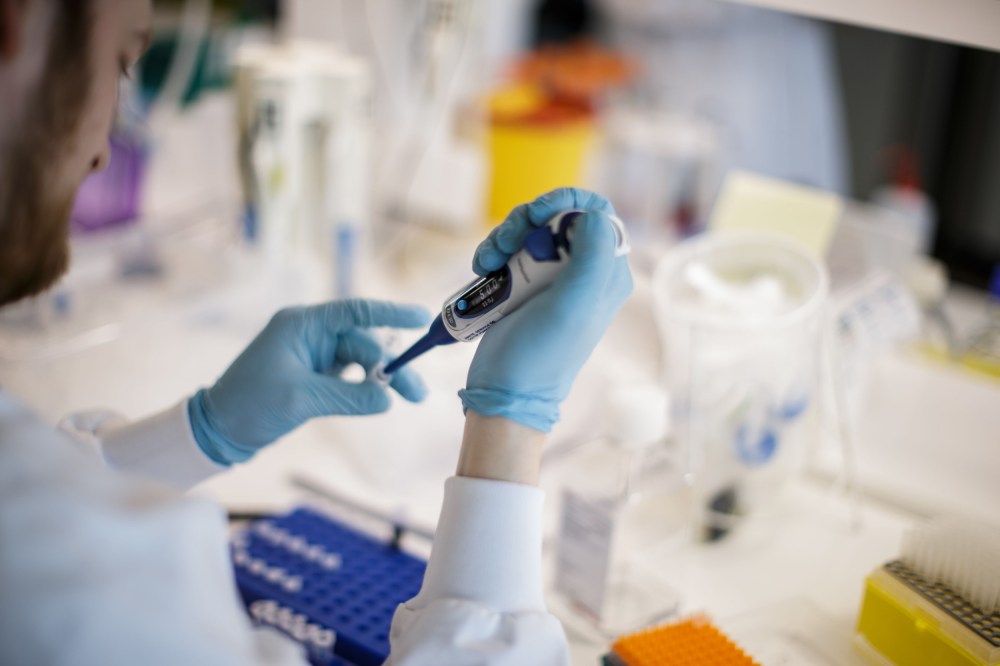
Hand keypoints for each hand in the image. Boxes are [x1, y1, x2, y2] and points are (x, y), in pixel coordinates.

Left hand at [189, 299, 429, 464]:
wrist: (218, 430)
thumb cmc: (250, 405)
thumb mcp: (301, 399)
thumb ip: (348, 396)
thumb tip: (387, 397)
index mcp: (302, 325)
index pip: (355, 312)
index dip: (391, 314)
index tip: (422, 318)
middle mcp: (311, 334)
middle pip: (364, 343)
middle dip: (391, 366)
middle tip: (416, 393)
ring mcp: (314, 355)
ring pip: (362, 361)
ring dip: (384, 379)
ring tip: (411, 398)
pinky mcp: (316, 375)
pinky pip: (351, 376)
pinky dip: (368, 387)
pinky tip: (384, 398)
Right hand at [460, 188, 632, 431]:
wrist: (505, 390)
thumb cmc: (541, 353)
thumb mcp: (574, 303)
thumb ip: (593, 255)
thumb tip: (592, 214)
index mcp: (607, 273)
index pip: (597, 213)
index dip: (567, 202)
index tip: (537, 213)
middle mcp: (584, 272)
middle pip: (558, 217)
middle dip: (526, 221)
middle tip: (504, 243)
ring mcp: (553, 278)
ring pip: (531, 230)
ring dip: (504, 236)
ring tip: (486, 262)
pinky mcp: (525, 285)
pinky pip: (511, 250)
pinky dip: (493, 251)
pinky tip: (482, 269)